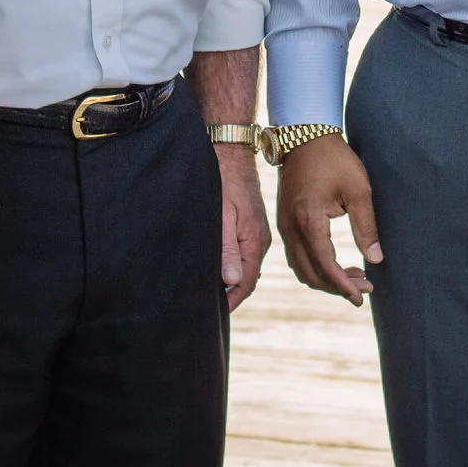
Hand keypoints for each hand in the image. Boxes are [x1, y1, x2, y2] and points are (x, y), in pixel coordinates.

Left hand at [216, 143, 271, 310]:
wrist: (231, 152)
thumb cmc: (222, 181)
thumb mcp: (221, 216)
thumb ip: (226, 249)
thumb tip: (231, 280)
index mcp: (255, 241)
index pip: (245, 282)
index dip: (230, 301)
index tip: (213, 314)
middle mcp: (259, 240)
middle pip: (246, 278)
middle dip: (230, 295)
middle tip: (208, 308)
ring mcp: (256, 233)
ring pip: (245, 266)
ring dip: (230, 281)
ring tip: (210, 293)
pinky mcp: (250, 226)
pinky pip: (244, 254)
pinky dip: (232, 265)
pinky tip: (218, 269)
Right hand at [275, 134, 380, 305]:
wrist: (304, 137)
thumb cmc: (334, 159)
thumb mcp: (358, 189)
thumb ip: (366, 226)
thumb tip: (377, 259)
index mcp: (309, 221)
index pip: (325, 266)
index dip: (343, 285)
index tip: (361, 296)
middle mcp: (291, 228)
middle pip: (311, 273)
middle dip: (337, 287)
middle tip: (365, 288)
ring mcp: (285, 226)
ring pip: (301, 268)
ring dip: (325, 279)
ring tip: (355, 277)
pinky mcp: (285, 222)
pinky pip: (297, 256)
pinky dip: (315, 267)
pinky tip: (336, 264)